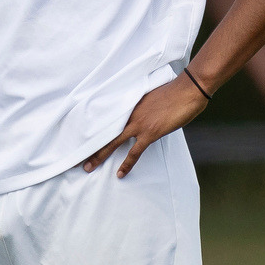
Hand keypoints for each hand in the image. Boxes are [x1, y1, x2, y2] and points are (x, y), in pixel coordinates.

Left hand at [83, 73, 208, 177]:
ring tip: (87, 167)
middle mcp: (129, 113)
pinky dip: (127, 164)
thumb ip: (143, 106)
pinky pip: (134, 152)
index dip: (94, 128)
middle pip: (104, 131)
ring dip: (99, 156)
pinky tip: (120, 174)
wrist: (187, 90)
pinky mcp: (149, 132)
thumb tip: (142, 113)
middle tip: (77, 157)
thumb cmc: (174, 91)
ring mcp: (138, 123)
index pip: (106, 117)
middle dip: (90, 145)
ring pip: (112, 142)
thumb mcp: (152, 96)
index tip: (81, 135)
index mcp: (129, 103)